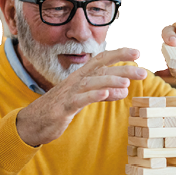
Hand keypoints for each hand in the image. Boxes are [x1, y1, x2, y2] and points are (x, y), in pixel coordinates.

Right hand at [16, 47, 146, 145]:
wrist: (33, 122)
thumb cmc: (60, 107)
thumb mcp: (85, 98)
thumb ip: (104, 92)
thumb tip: (125, 89)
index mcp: (82, 76)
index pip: (103, 59)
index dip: (120, 54)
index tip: (138, 52)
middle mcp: (76, 80)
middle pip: (101, 69)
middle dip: (123, 68)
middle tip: (143, 71)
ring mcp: (69, 93)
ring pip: (92, 82)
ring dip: (110, 81)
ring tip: (127, 82)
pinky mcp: (64, 107)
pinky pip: (80, 99)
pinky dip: (93, 95)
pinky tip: (106, 94)